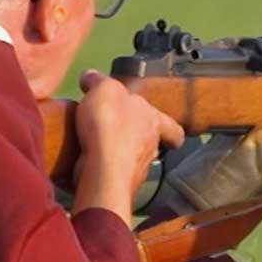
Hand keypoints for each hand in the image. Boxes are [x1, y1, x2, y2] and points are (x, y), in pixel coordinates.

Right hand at [71, 69, 185, 225]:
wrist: (102, 168)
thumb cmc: (110, 124)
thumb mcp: (104, 89)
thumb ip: (99, 81)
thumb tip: (90, 76)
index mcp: (154, 120)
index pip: (172, 127)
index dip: (170, 128)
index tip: (168, 132)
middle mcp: (151, 146)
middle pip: (150, 142)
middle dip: (136, 138)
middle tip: (119, 132)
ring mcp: (137, 169)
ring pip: (133, 160)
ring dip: (120, 154)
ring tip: (99, 146)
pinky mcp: (118, 184)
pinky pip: (113, 173)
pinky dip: (104, 168)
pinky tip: (90, 162)